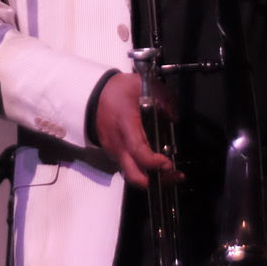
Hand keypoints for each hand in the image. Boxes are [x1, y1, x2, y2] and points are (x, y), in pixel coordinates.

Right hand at [93, 73, 179, 187]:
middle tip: (173, 175)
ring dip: (152, 177)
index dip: (153, 162)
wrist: (92, 94)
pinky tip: (156, 163)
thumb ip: (162, 96)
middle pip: (133, 175)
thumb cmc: (117, 90)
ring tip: (170, 172)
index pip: (137, 151)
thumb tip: (174, 116)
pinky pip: (129, 167)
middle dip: (156, 181)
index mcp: (125, 126)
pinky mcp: (113, 153)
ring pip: (132, 174)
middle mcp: (118, 144)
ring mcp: (114, 151)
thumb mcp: (141, 84)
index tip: (167, 162)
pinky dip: (143, 170)